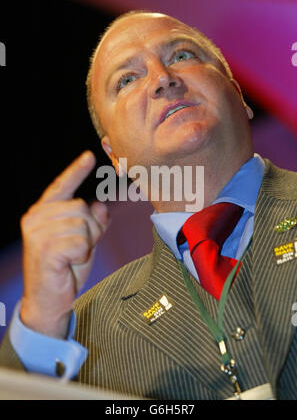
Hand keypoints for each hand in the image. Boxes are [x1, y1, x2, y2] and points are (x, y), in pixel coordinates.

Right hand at [20, 151, 109, 337]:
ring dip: (86, 243)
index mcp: (42, 213)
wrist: (47, 301)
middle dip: (90, 229)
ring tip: (73, 257)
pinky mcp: (45, 250)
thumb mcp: (84, 241)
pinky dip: (82, 255)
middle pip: (81, 207)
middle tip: (79, 248)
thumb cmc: (64, 269)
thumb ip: (92, 222)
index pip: (61, 187)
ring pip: (83, 224)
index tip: (89, 156)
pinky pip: (80, 243)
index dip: (76, 171)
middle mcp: (36, 219)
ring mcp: (38, 234)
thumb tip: (101, 205)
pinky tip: (69, 264)